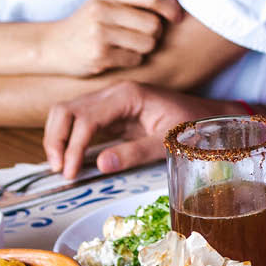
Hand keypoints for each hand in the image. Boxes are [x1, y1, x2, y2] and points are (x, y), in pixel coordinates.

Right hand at [36, 0, 182, 76]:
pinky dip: (132, 59)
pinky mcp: (98, 56)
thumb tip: (178, 2)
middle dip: (155, 33)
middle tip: (141, 36)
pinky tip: (117, 56)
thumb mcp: (107, 2)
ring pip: (148, 43)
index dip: (171, 8)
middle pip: (154, 24)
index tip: (177, 17)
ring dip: (144, 48)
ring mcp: (98, 33)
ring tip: (128, 45)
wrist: (52, 46)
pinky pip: (135, 59)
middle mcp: (102, 9)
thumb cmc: (90, 22)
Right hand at [43, 80, 239, 177]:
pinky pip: (81, 122)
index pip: (85, 118)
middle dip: (57, 139)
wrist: (208, 116)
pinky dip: (70, 139)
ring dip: (59, 138)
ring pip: (68, 113)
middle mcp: (114, 92)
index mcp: (128, 95)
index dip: (72, 146)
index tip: (69, 173)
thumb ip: (135, 153)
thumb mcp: (168, 142)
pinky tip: (71, 160)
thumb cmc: (192, 126)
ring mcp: (111, 101)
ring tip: (61, 167)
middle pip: (67, 110)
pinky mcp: (112, 112)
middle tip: (59, 170)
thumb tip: (100, 165)